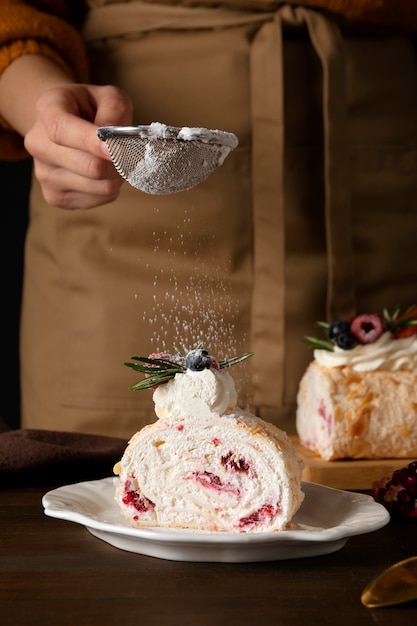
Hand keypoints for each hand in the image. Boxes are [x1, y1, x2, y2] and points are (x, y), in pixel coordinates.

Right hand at [24, 83, 132, 208]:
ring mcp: (44, 174)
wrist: (68, 124)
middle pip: (90, 167)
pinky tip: (102, 173)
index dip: (91, 143)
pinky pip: (99, 199)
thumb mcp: (108, 96)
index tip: (116, 150)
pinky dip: (110, 187)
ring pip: (100, 186)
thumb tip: (116, 142)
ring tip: (113, 160)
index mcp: (47, 109)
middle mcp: (38, 144)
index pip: (62, 130)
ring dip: (117, 175)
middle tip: (128, 152)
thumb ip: (115, 111)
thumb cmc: (91, 108)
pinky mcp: (55, 197)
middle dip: (119, 162)